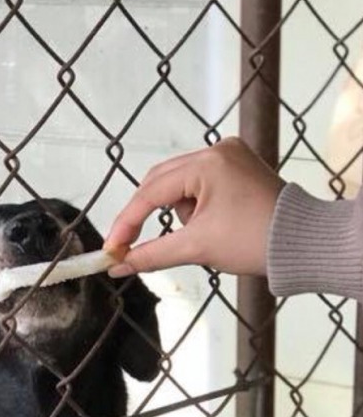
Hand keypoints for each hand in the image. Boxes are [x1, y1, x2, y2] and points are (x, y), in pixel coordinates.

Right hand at [105, 137, 284, 277]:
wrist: (305, 242)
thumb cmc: (255, 241)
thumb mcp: (197, 248)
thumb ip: (151, 254)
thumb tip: (117, 266)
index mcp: (206, 164)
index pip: (150, 193)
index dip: (126, 223)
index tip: (111, 249)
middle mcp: (216, 150)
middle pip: (160, 181)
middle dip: (146, 214)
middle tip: (129, 246)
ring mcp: (229, 154)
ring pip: (177, 182)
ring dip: (174, 210)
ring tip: (195, 234)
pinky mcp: (237, 164)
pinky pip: (198, 181)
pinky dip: (191, 203)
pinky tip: (207, 222)